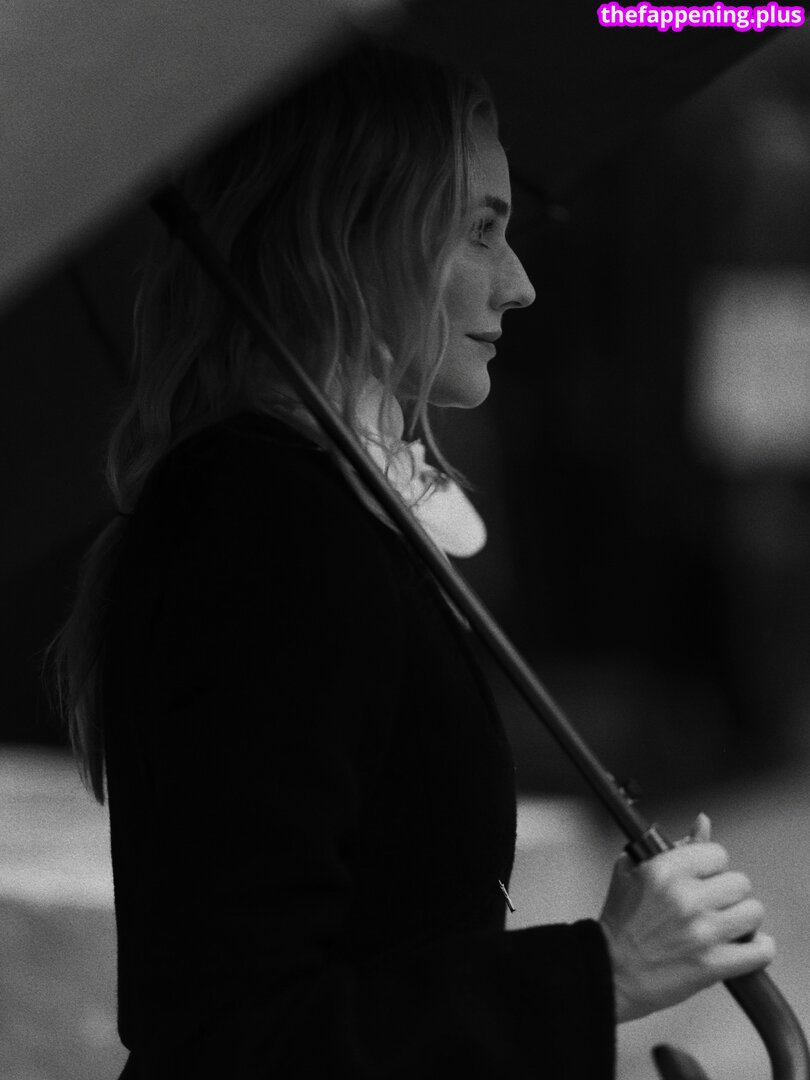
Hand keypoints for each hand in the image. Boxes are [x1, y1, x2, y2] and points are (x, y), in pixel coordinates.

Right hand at [598, 814, 775, 1022]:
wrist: (611, 970)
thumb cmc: (621, 923)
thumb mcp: (634, 870)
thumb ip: (674, 846)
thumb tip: (702, 824)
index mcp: (665, 870)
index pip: (717, 853)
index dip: (712, 866)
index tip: (704, 877)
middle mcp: (686, 898)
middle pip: (740, 883)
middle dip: (727, 893)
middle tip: (712, 904)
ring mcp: (702, 932)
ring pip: (753, 912)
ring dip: (743, 919)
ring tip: (726, 925)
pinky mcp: (713, 964)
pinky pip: (760, 950)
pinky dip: (757, 949)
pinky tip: (742, 946)